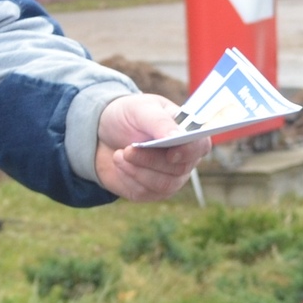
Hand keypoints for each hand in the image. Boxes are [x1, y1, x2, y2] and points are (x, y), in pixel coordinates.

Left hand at [95, 92, 209, 200]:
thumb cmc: (127, 116)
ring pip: (163, 185)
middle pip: (179, 169)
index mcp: (186, 133)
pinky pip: (144, 193)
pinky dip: (127, 178)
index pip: (201, 146)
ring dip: (138, 171)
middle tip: (128, 149)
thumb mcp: (140, 109)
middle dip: (151, 160)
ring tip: (119, 155)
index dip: (190, 152)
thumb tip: (178, 137)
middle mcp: (183, 158)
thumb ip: (160, 122)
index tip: (171, 153)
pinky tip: (119, 164)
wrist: (102, 133)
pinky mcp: (150, 191)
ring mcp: (169, 177)